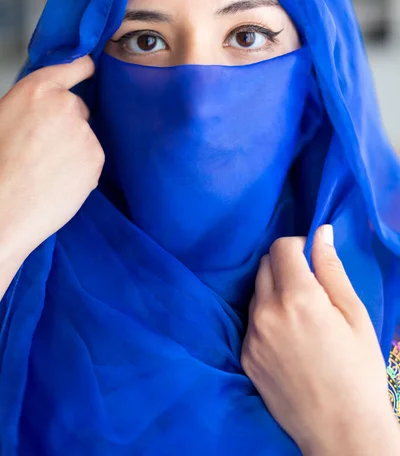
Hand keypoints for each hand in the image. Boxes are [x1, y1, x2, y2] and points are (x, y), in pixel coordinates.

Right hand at [0, 55, 103, 262]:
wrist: (3, 208)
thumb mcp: (3, 117)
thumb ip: (30, 106)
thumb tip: (43, 110)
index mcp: (37, 89)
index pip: (74, 67)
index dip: (83, 69)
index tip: (89, 69)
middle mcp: (66, 105)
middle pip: (78, 108)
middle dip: (67, 124)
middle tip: (44, 148)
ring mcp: (84, 131)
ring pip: (84, 137)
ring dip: (73, 149)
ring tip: (46, 170)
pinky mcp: (96, 157)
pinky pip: (90, 160)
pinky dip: (80, 170)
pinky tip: (58, 182)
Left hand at [240, 226, 399, 455]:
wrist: (341, 430)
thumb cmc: (358, 370)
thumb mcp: (353, 314)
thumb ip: (331, 269)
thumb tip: (321, 232)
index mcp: (297, 297)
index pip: (281, 248)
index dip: (298, 244)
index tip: (311, 257)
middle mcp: (266, 312)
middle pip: (264, 265)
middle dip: (284, 265)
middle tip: (309, 286)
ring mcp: (251, 336)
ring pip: (256, 293)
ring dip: (273, 291)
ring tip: (299, 315)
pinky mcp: (245, 356)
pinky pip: (251, 322)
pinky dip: (266, 318)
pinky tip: (288, 339)